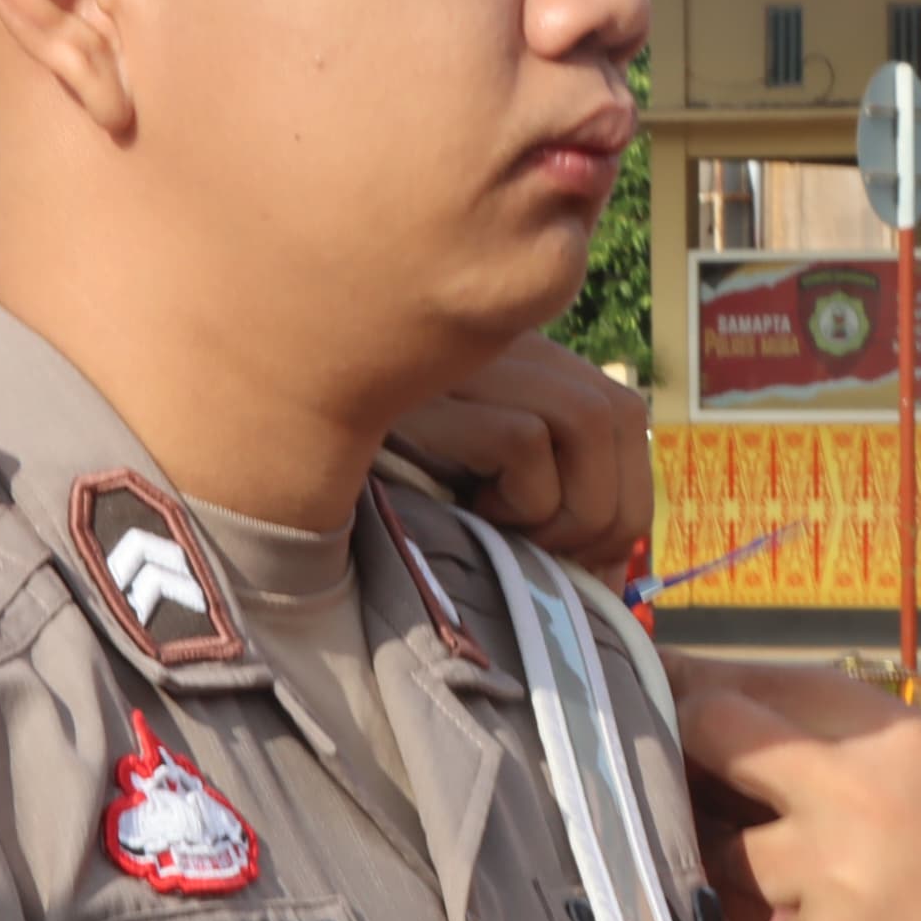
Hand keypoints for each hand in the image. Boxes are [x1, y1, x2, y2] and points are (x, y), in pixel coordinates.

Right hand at [391, 335, 653, 567]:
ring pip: (589, 422)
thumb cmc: (394, 493)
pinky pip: (525, 443)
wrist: (294, 458)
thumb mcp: (478, 491)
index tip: (587, 563)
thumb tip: (614, 574)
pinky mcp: (438, 387)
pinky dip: (514, 497)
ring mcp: (472, 360)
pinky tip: (466, 509)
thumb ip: (545, 501)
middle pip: (621, 416)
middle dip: (605, 512)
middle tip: (547, 558)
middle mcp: (506, 346)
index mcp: (525, 363)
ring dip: (561, 506)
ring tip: (500, 528)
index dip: (624, 499)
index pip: (626, 416)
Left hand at [672, 657, 920, 920]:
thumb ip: (860, 746)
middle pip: (719, 737)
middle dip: (694, 750)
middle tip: (683, 767)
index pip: (769, 684)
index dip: (713, 690)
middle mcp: (854, 793)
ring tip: (841, 893)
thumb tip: (756, 726)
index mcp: (897, 738)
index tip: (681, 696)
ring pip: (739, 855)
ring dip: (762, 873)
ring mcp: (830, 876)